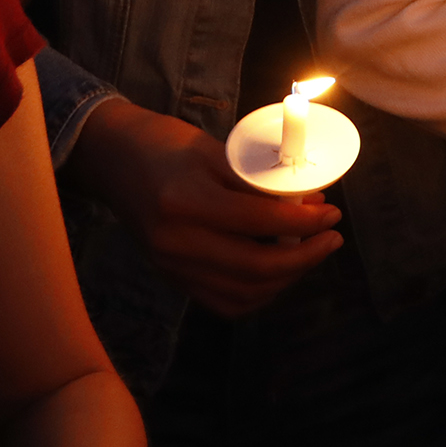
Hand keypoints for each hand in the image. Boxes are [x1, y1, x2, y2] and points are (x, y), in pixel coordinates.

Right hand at [66, 100, 342, 316]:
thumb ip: (257, 181)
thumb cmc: (165, 145)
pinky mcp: (172, 279)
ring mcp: (171, 266)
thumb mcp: (214, 151)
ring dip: (286, 278)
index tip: (331, 213)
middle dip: (305, 257)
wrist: (114, 162)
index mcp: (185, 202)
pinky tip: (278, 271)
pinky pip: (225, 301)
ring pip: (244, 293)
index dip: (304, 222)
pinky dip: (258, 292)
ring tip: (309, 252)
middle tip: (331, 237)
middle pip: (255, 268)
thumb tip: (310, 202)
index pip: (258, 221)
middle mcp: (176, 243)